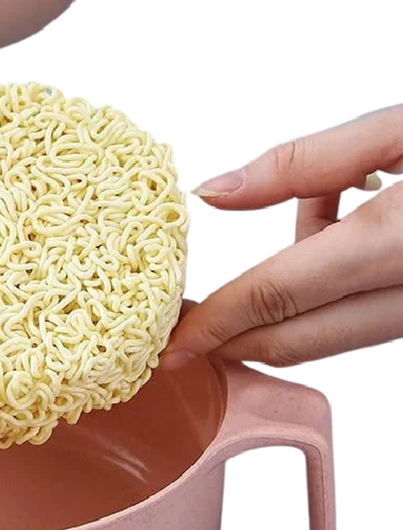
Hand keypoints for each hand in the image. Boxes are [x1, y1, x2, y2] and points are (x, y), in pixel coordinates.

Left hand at [162, 105, 402, 368]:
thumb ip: (303, 163)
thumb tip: (214, 192)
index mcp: (397, 242)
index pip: (275, 298)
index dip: (213, 326)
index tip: (168, 346)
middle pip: (295, 338)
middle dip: (234, 338)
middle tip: (190, 325)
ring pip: (327, 336)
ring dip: (282, 313)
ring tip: (300, 231)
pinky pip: (362, 322)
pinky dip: (328, 295)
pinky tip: (341, 232)